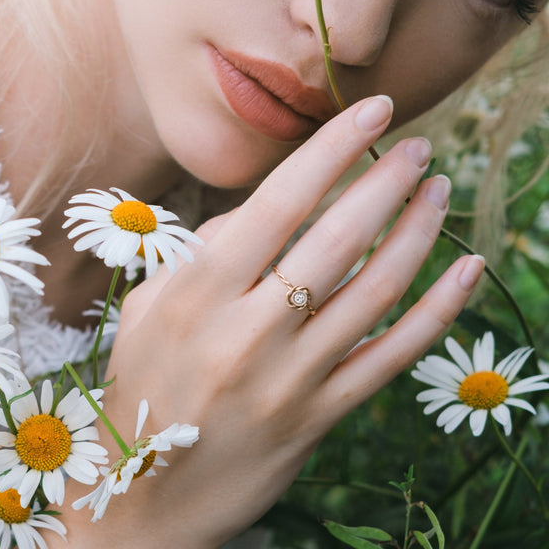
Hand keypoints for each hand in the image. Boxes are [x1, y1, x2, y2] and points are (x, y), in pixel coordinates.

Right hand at [59, 95, 481, 547]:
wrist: (143, 496)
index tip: (371, 111)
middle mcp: (246, 332)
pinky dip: (438, 311)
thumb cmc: (140, 384)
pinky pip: (391, 357)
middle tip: (418, 146)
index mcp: (196, 293)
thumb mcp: (148, 307)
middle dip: (386, 182)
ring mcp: (290, 379)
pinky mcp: (320, 418)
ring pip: (375, 292)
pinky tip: (467, 271)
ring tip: (440, 190)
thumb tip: (263, 205)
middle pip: (337, 240)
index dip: (331, 150)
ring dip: (418, 233)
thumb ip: (201, 252)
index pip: (278, 203)